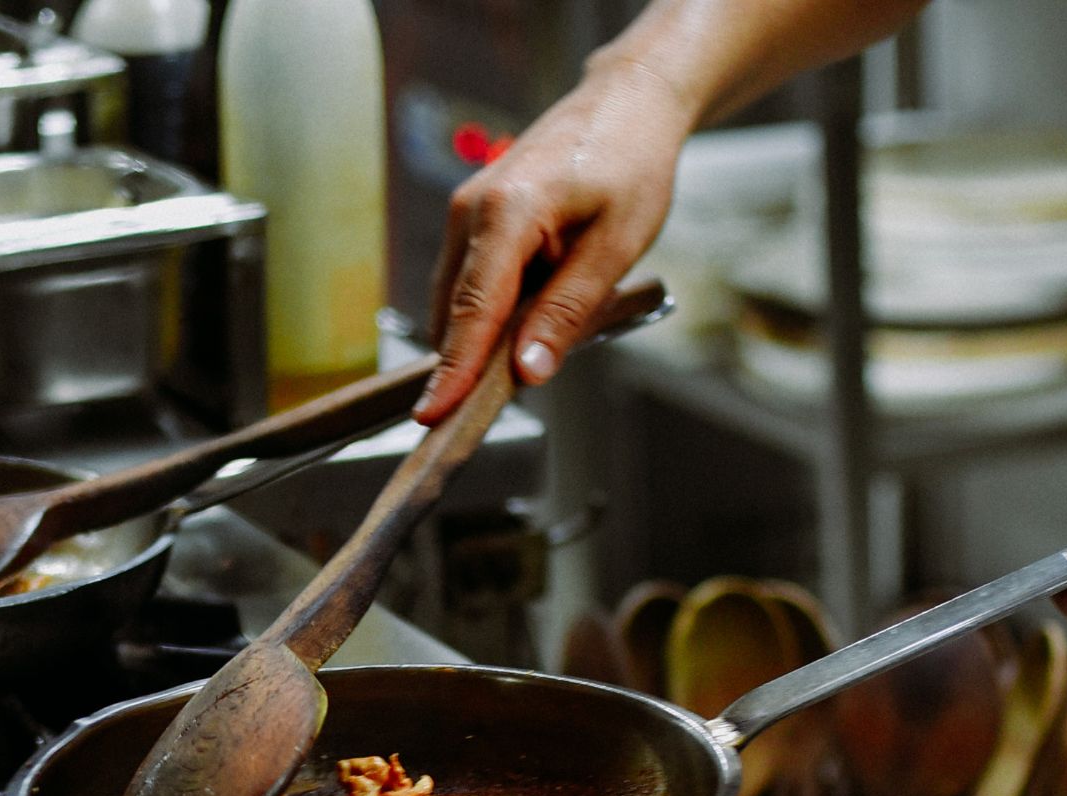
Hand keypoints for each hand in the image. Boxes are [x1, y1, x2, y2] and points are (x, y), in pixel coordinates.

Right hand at [415, 59, 694, 423]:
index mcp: (506, 213)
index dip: (455, 371)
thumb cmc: (630, 165)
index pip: (472, 310)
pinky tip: (530, 321)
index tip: (436, 418)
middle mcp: (471, 210)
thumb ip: (568, 310)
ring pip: (458, 301)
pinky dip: (490, 313)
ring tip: (534, 354)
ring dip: (484, 339)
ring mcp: (466, 211)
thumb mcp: (615, 246)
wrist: (626, 106)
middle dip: (466, 365)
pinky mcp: (474, 218)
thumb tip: (529, 370)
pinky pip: (470, 282)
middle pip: (454, 312)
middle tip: (493, 412)